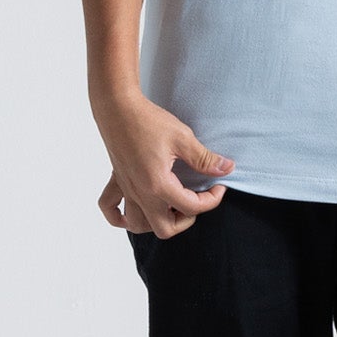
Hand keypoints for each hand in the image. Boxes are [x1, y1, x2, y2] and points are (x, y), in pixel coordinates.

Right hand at [92, 91, 234, 237]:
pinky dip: (120, 217)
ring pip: (138, 225)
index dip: (212, 200)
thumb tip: (226, 168)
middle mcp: (140, 193)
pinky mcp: (117, 180)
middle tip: (196, 200)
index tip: (219, 185)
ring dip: (156, 221)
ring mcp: (127, 189)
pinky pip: (110, 209)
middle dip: (185, 219)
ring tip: (170, 205)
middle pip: (165, 229)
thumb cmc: (148, 120)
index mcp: (158, 185)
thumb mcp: (183, 138)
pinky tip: (133, 210)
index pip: (191, 207)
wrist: (118, 106)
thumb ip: (205, 159)